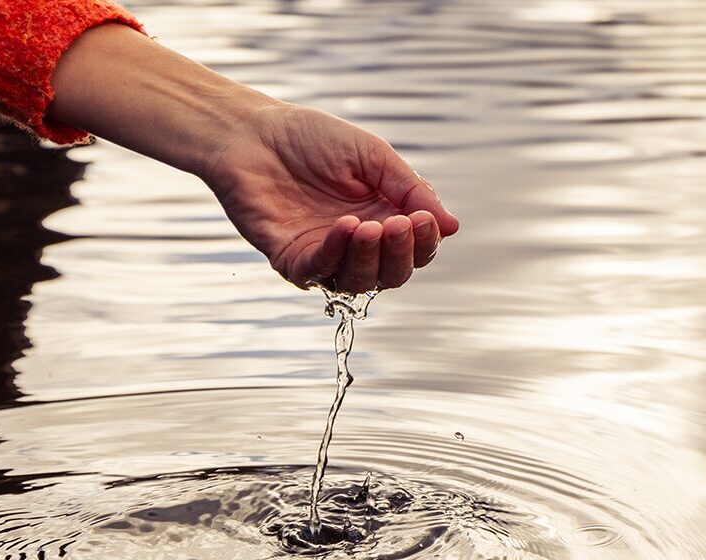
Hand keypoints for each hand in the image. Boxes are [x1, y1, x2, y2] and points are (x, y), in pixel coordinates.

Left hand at [47, 24, 457, 292]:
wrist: (253, 133)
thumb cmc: (311, 139)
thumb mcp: (373, 157)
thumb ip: (410, 191)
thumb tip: (453, 227)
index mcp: (381, 218)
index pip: (414, 249)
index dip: (424, 241)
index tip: (423, 218)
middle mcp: (356, 244)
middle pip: (392, 274)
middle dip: (401, 254)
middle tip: (398, 224)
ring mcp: (324, 254)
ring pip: (359, 281)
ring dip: (370, 258)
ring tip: (367, 226)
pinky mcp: (291, 259)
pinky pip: (319, 271)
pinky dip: (336, 253)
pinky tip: (345, 227)